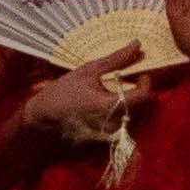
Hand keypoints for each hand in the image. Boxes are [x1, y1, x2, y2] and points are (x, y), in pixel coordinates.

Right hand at [29, 60, 149, 141]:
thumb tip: (137, 44)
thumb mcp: (88, 71)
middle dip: (141, 94)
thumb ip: (116, 59)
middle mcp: (115, 125)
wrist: (42, 120)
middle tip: (129, 82)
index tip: (140, 75)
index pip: (145, 96)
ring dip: (134, 106)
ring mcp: (111, 137)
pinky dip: (125, 118)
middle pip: (144, 109)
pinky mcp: (107, 144)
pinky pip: (126, 130)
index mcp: (111, 106)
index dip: (147, 83)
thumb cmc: (63, 93)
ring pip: (137, 120)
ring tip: (120, 95)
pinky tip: (112, 109)